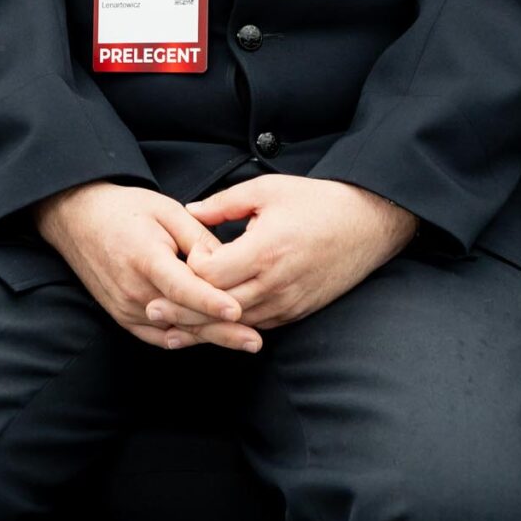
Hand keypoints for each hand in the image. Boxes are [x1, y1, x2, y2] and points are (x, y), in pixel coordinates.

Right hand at [35, 181, 260, 351]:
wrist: (78, 219)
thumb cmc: (125, 209)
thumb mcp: (166, 210)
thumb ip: (197, 238)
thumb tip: (225, 263)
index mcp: (143, 257)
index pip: (181, 286)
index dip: (209, 301)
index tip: (237, 311)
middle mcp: (131, 288)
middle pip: (182, 317)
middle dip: (221, 331)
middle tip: (255, 341)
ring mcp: (124, 307)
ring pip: (173, 331)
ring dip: (207, 338)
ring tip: (242, 342)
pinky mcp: (121, 316)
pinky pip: (157, 336)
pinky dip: (184, 339)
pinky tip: (207, 340)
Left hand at [185, 175, 416, 329]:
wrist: (369, 224)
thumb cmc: (317, 201)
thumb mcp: (267, 190)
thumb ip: (223, 203)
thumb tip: (188, 211)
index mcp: (265, 249)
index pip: (211, 275)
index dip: (189, 271)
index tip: (178, 261)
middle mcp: (276, 282)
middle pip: (218, 307)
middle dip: (183, 310)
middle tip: (151, 310)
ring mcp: (289, 301)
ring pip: (236, 324)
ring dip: (205, 327)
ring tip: (172, 330)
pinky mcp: (298, 311)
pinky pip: (258, 325)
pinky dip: (233, 328)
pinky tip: (213, 329)